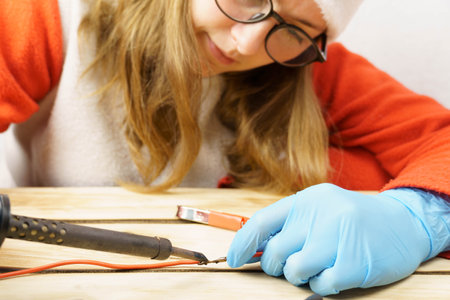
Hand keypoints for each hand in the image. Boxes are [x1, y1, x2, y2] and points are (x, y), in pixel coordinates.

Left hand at [227, 183, 449, 295]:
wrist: (402, 222)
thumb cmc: (351, 219)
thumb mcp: (319, 208)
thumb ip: (290, 224)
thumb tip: (257, 249)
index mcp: (306, 200)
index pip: (262, 222)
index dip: (242, 244)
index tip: (234, 261)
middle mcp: (320, 215)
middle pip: (275, 252)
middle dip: (276, 266)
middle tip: (291, 265)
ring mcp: (338, 238)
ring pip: (294, 270)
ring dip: (299, 276)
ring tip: (316, 267)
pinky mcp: (355, 263)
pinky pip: (320, 286)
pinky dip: (322, 285)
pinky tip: (334, 273)